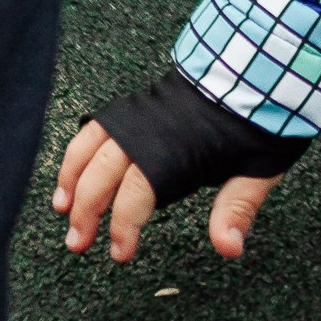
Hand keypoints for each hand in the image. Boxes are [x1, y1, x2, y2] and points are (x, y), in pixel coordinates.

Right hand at [53, 117, 287, 265]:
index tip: (120, 254)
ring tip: (62, 211)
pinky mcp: (135, 107)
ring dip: (72, 181)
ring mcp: (138, 117)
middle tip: (77, 243)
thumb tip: (230, 248)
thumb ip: (238, 208)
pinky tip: (71, 173)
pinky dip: (78, 152)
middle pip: (103, 175)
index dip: (122, 227)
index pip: (137, 195)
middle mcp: (149, 132)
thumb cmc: (258, 120)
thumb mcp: (258, 166)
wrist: (255, 67)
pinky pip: (95, 129)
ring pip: (91, 149)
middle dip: (86, 212)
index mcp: (177, 151)